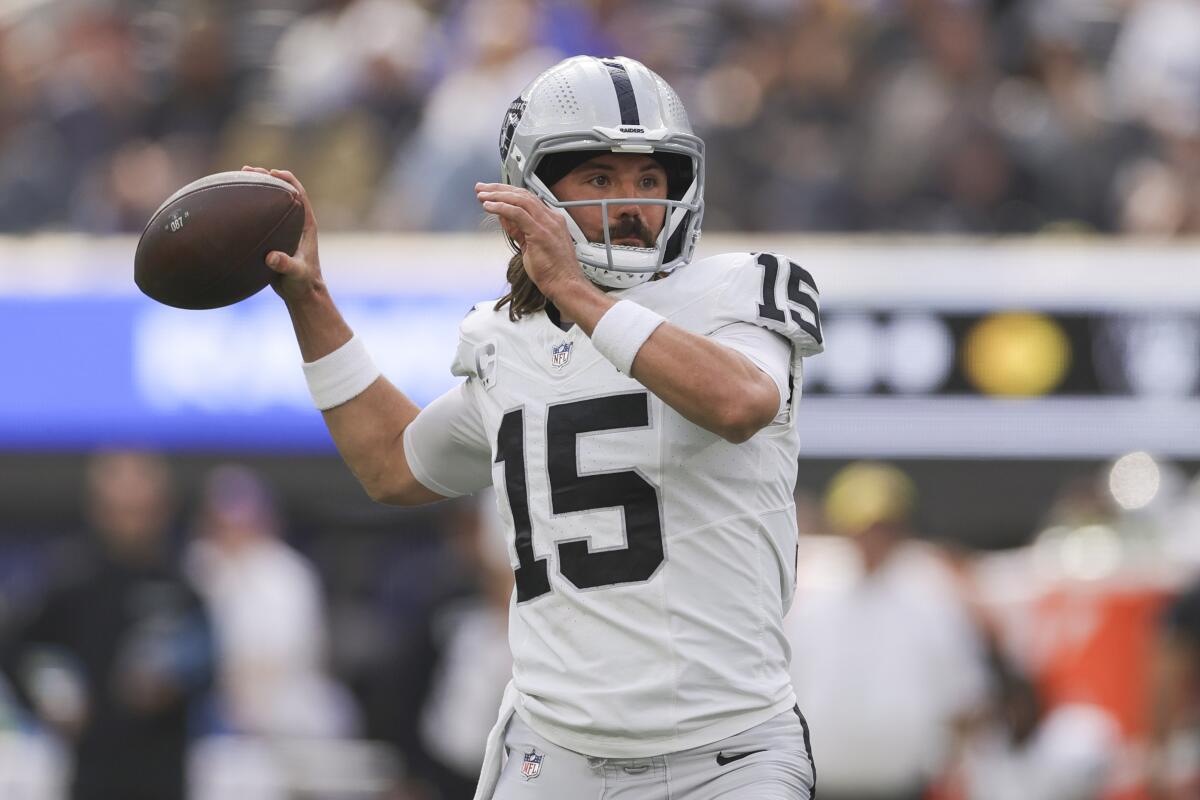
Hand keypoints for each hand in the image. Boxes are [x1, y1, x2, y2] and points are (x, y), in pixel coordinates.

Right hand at [242, 166, 323, 304]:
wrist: (300, 293)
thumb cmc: (302, 283)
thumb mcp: (296, 274)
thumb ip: (286, 265)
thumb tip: (270, 256)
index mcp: (306, 225)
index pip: (299, 195)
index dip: (288, 180)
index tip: (274, 172)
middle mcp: (295, 223)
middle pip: (282, 192)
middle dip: (266, 177)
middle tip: (247, 170)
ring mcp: (282, 228)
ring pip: (269, 202)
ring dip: (255, 188)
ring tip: (237, 177)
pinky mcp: (271, 237)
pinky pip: (258, 217)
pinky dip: (246, 208)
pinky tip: (229, 204)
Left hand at [475, 182, 587, 301]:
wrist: (565, 285)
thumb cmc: (552, 271)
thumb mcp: (530, 246)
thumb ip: (518, 230)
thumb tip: (504, 218)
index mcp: (551, 220)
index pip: (527, 199)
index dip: (507, 193)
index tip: (491, 193)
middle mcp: (551, 218)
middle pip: (522, 194)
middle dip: (499, 189)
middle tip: (481, 188)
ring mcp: (547, 224)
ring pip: (520, 200)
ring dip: (498, 196)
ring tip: (482, 196)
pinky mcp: (540, 232)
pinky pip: (517, 213)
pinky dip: (501, 207)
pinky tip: (489, 207)